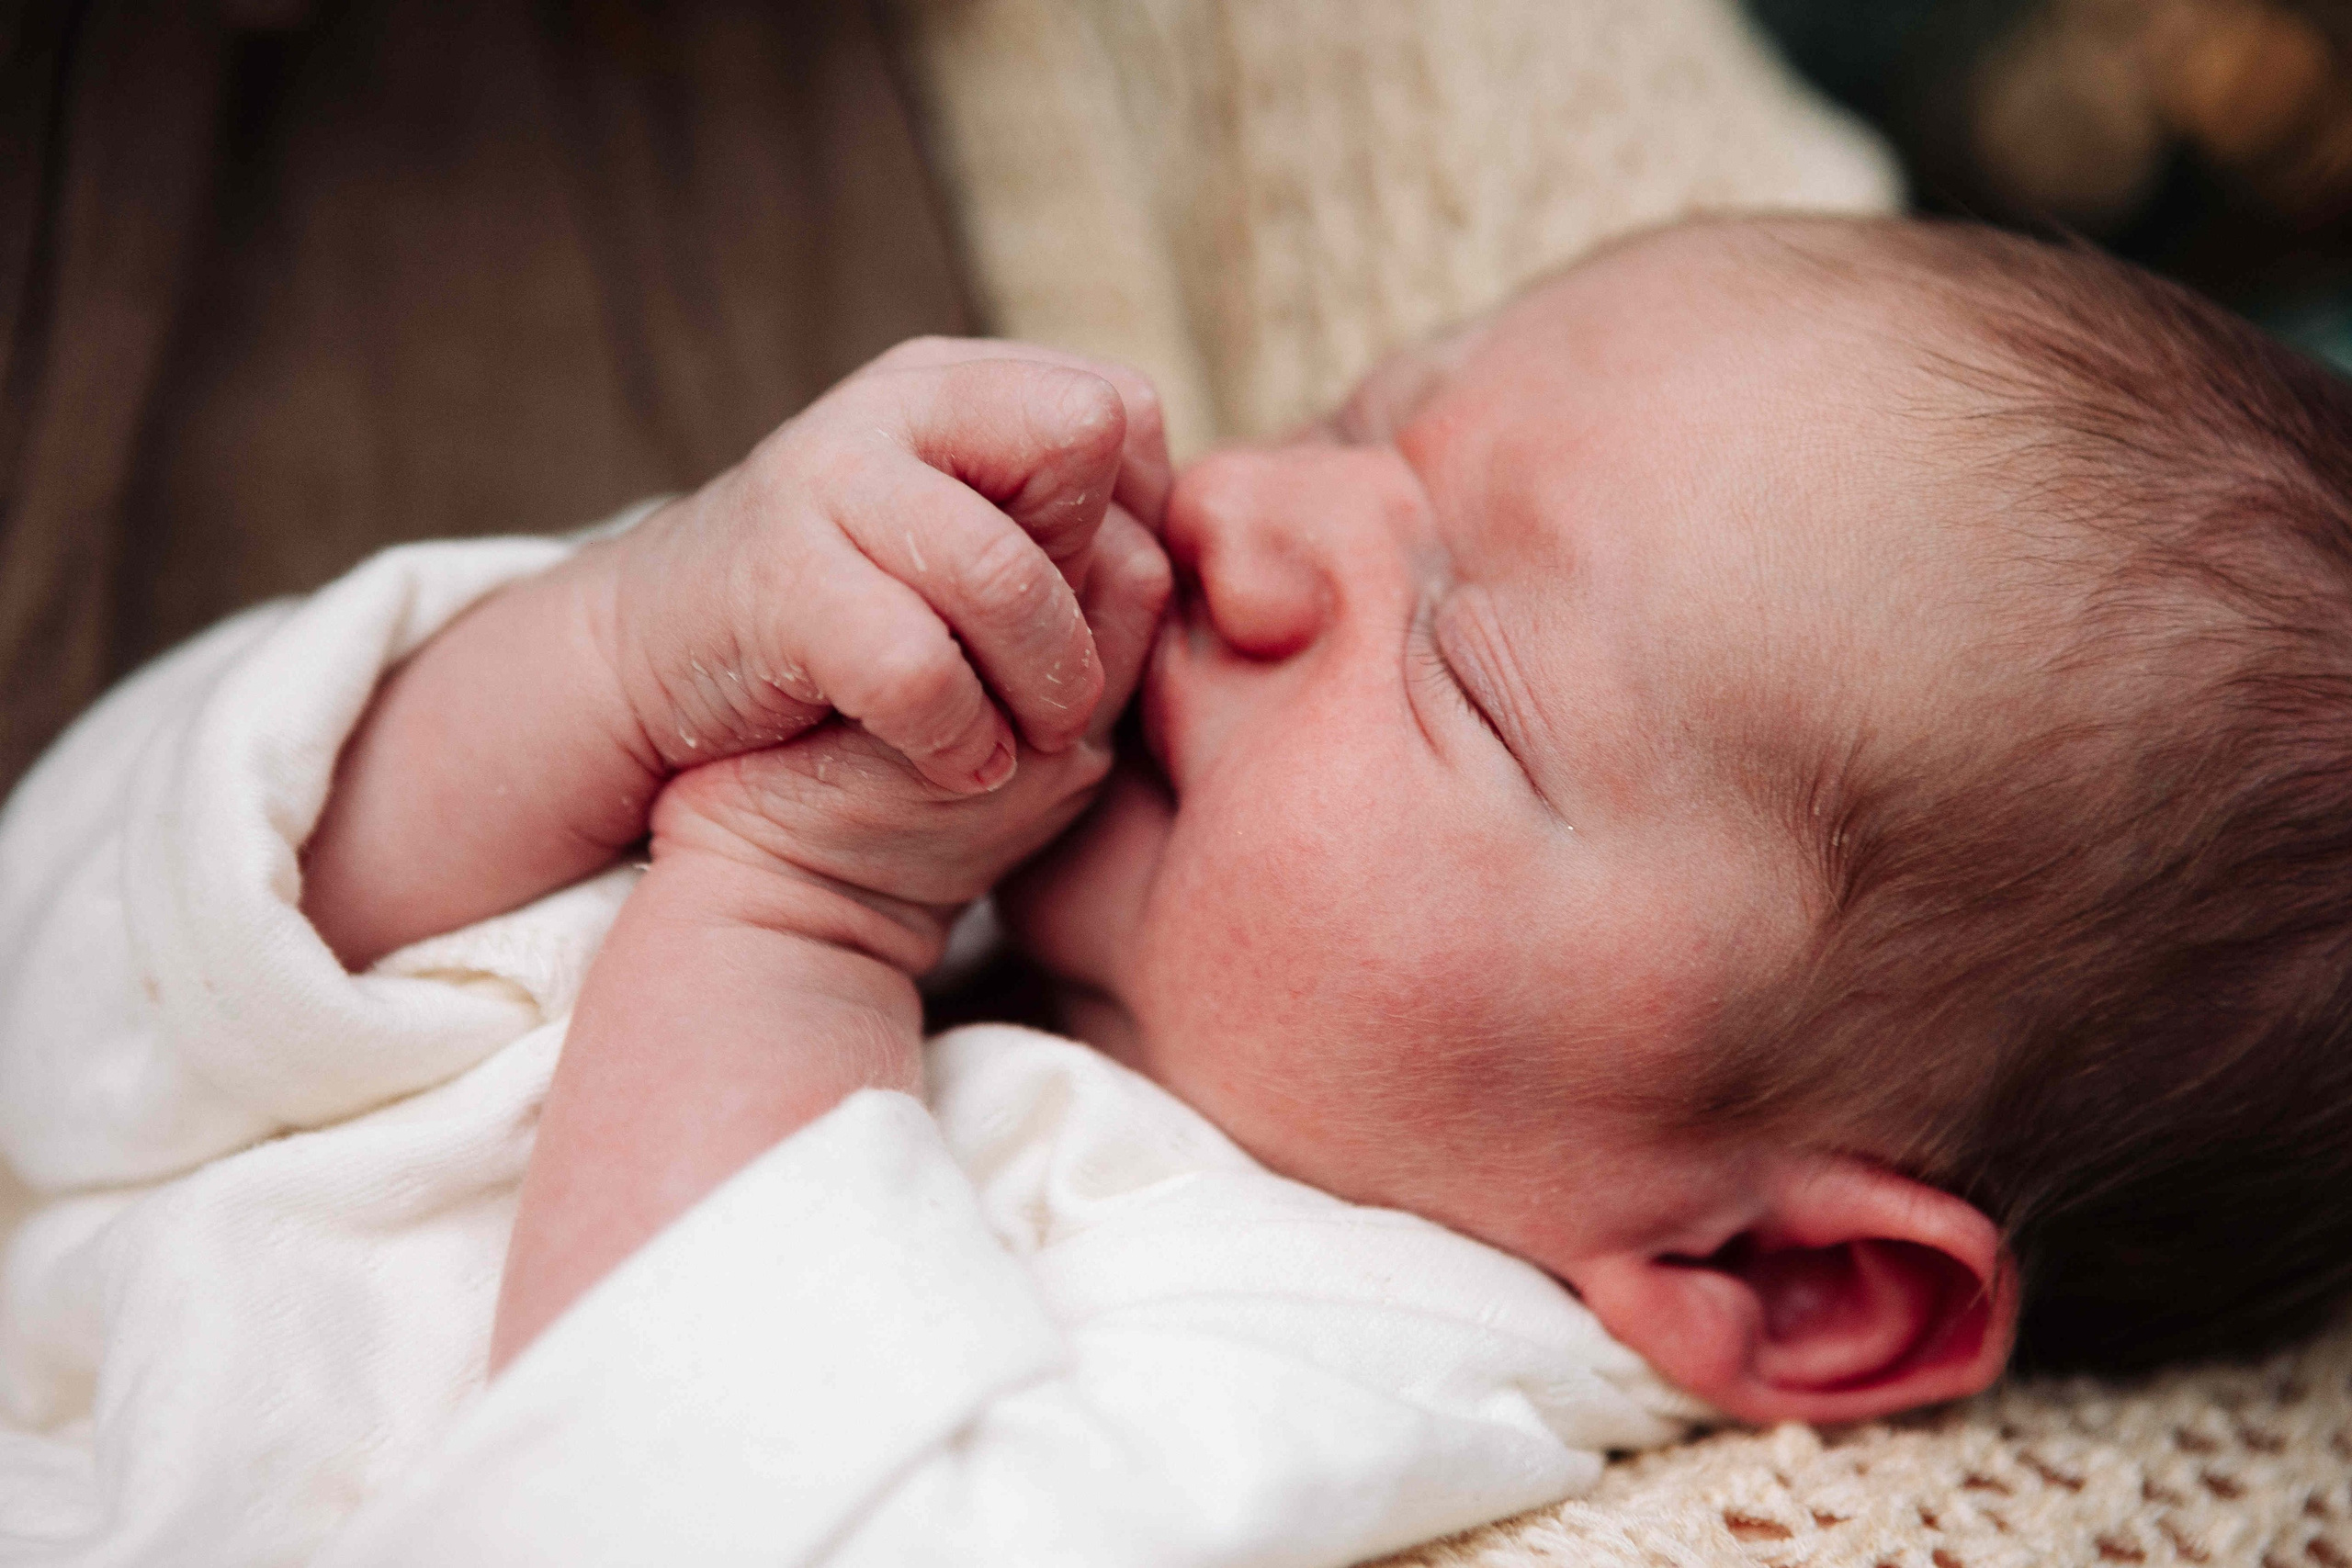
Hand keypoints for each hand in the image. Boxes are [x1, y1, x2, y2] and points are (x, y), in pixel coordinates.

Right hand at [589, 338, 1172, 795]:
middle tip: (1069, 693)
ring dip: (1043, 687)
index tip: (1095, 617)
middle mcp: (901, 399)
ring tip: (1022, 743)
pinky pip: (917, 662)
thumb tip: (1192, 557)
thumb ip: (1075, 537)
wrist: (651, 671)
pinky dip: (955, 733)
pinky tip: (954, 762)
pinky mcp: (776, 574)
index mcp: (965, 383)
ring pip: (1010, 572)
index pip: (1125, 410)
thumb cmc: (856, 636)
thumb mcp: (976, 561)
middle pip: (1087, 443)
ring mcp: (830, 473)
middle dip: (1097, 592)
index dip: (1139, 526)